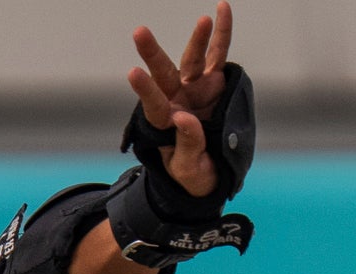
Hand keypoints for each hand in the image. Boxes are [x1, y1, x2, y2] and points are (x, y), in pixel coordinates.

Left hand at [126, 5, 235, 200]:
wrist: (209, 173)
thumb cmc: (191, 176)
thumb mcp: (188, 169)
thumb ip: (186, 145)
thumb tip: (184, 119)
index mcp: (164, 124)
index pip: (153, 104)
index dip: (145, 89)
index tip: (134, 72)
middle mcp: (176, 100)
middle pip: (163, 74)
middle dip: (152, 53)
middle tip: (140, 32)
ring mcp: (194, 90)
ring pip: (193, 60)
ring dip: (198, 40)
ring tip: (204, 20)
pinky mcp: (213, 84)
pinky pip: (218, 55)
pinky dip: (221, 34)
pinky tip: (222, 9)